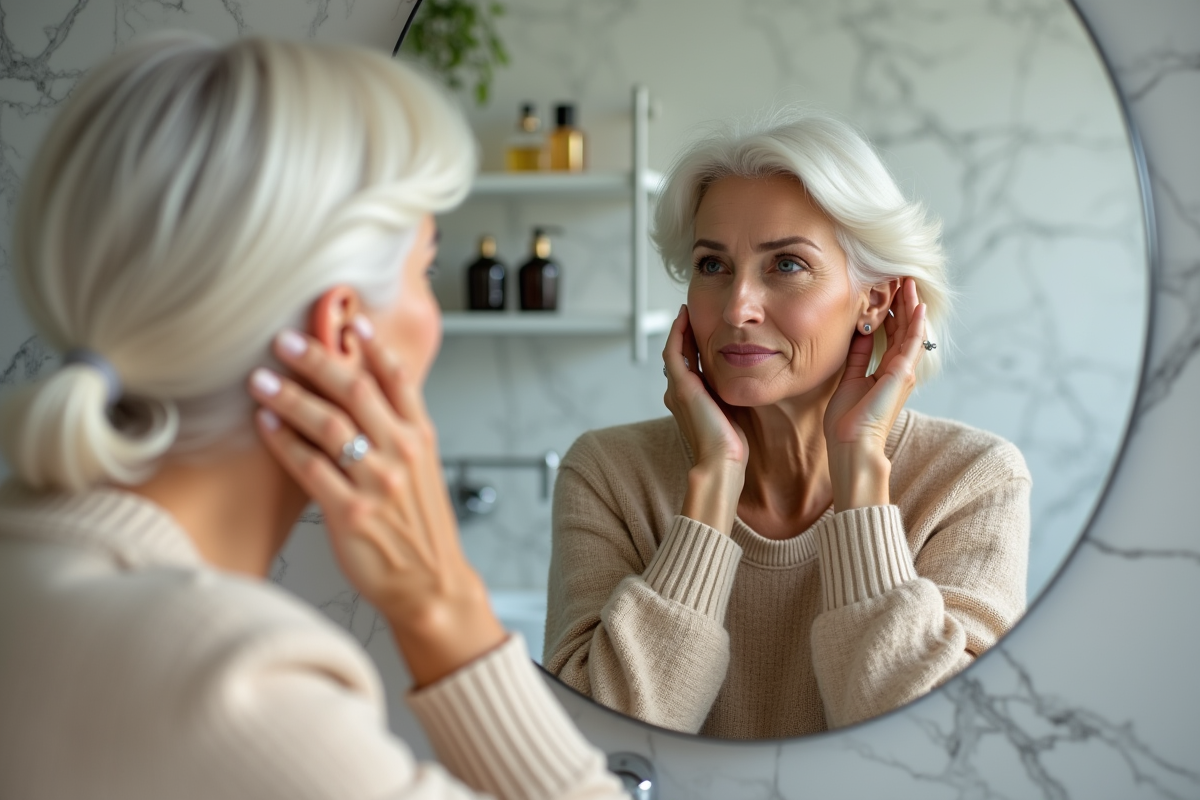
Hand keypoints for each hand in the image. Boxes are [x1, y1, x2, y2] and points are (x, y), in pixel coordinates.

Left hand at [249, 323, 505, 687]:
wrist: (432, 585)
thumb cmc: (421, 529)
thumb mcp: (423, 472)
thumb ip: (399, 431)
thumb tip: (368, 392)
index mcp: (422, 439)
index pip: (398, 380)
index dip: (372, 348)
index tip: (348, 322)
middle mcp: (402, 455)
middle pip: (356, 392)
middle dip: (317, 361)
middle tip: (285, 341)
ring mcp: (377, 483)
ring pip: (329, 425)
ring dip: (290, 397)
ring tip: (261, 380)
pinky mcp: (351, 513)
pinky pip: (310, 467)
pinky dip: (284, 442)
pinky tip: (266, 425)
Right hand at [662, 305, 747, 531]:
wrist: (721, 462)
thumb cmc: (731, 445)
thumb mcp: (732, 411)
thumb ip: (730, 395)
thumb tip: (746, 380)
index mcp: (688, 400)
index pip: (688, 365)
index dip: (693, 344)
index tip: (702, 327)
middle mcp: (678, 393)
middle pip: (678, 355)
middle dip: (685, 333)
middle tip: (691, 313)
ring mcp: (677, 390)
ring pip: (674, 350)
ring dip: (680, 329)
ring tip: (686, 311)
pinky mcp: (681, 387)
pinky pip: (674, 352)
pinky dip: (677, 334)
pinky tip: (684, 318)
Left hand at [823, 278, 927, 510]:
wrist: (851, 445)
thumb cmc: (847, 421)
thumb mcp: (850, 378)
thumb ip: (858, 355)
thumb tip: (861, 331)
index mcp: (885, 372)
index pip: (891, 334)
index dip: (889, 311)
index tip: (886, 290)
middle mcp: (899, 370)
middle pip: (903, 328)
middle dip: (902, 302)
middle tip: (900, 277)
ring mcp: (903, 372)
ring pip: (910, 331)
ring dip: (910, 305)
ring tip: (909, 282)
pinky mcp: (902, 374)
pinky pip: (912, 343)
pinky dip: (915, 323)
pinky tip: (916, 305)